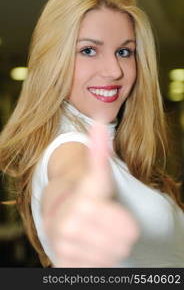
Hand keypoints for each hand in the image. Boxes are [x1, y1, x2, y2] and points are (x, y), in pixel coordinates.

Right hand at [44, 121, 138, 266]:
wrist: (59, 212)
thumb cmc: (86, 194)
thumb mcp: (97, 174)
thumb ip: (99, 152)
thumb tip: (100, 123)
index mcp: (83, 204)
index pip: (128, 230)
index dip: (127, 224)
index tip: (115, 214)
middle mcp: (68, 226)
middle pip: (121, 246)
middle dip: (118, 236)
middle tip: (105, 225)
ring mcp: (64, 247)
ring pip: (111, 259)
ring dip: (109, 248)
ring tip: (97, 235)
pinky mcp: (63, 263)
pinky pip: (96, 269)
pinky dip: (98, 261)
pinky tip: (89, 248)